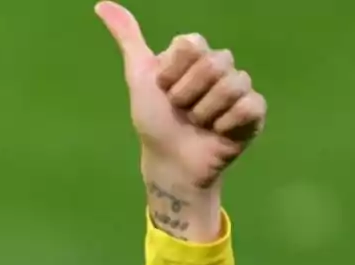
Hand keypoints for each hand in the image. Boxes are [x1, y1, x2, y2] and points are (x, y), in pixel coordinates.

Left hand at [95, 2, 267, 189]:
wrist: (167, 160)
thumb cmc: (154, 120)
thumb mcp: (139, 76)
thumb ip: (127, 39)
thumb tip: (100, 4)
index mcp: (197, 53)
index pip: (191, 44)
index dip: (171, 72)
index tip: (164, 89)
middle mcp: (221, 66)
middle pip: (212, 63)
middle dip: (186, 94)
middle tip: (181, 110)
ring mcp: (240, 88)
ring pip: (230, 84)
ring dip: (204, 112)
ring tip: (198, 123)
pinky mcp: (254, 112)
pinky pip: (247, 106)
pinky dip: (225, 124)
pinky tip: (217, 132)